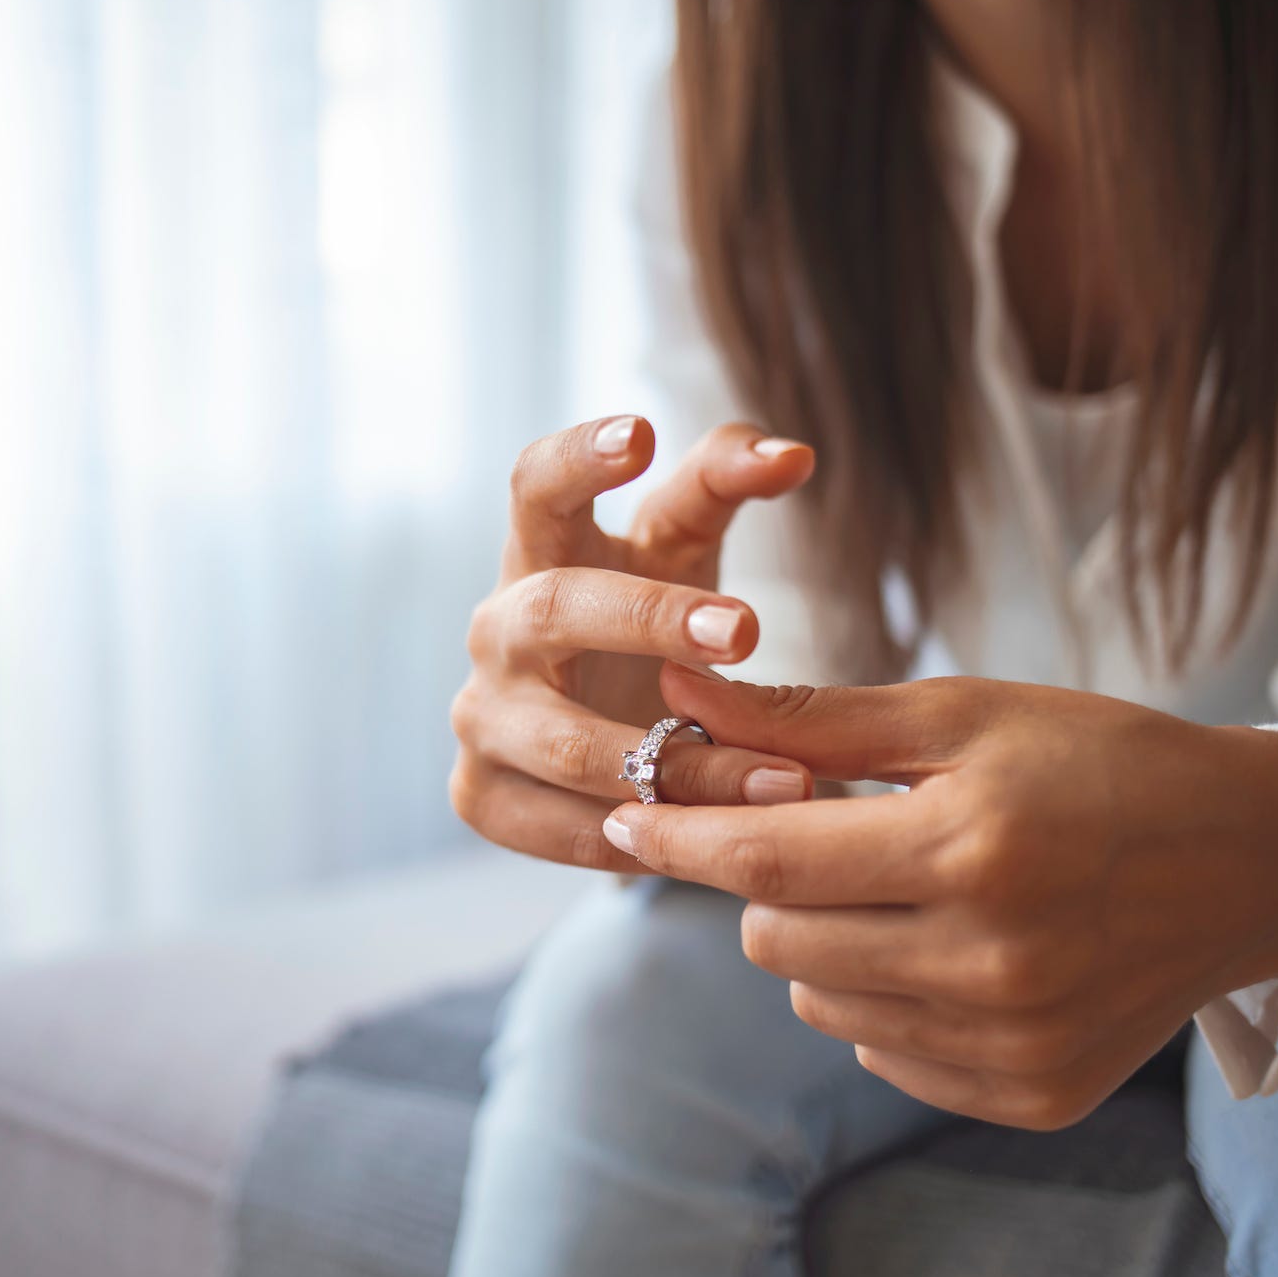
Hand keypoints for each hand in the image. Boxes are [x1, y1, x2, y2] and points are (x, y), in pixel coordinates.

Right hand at [450, 415, 817, 871]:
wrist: (599, 733)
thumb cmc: (644, 618)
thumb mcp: (683, 547)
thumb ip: (729, 484)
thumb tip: (797, 454)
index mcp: (539, 551)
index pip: (534, 484)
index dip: (577, 456)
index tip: (641, 434)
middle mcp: (495, 629)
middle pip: (554, 609)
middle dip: (648, 619)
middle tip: (745, 629)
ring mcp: (480, 717)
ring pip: (570, 745)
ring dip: (682, 766)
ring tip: (785, 779)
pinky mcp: (481, 797)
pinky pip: (564, 828)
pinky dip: (643, 837)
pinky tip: (717, 842)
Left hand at [602, 663, 1277, 1126]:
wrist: (1245, 859)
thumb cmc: (1095, 762)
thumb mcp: (960, 714)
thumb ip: (812, 719)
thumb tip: (679, 697)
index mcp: (973, 850)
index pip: (766, 860)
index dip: (678, 835)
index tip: (624, 813)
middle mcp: (992, 965)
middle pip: (777, 941)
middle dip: (767, 880)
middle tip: (820, 832)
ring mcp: (1014, 1043)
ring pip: (820, 1003)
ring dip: (824, 942)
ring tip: (896, 886)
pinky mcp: (1032, 1095)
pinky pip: (884, 1054)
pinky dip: (883, 999)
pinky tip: (944, 946)